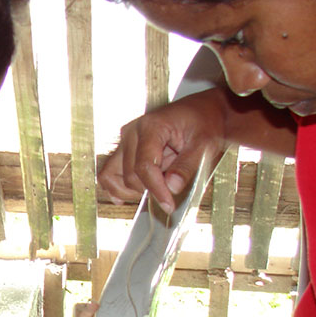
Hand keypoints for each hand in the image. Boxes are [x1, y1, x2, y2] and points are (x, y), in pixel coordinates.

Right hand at [98, 90, 227, 213]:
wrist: (203, 111)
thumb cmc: (205, 123)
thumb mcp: (205, 144)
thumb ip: (187, 166)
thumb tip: (172, 187)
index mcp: (151, 126)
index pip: (145, 166)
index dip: (156, 189)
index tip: (169, 205)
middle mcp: (132, 132)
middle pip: (130, 174)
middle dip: (148, 191)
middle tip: (170, 198)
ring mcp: (126, 141)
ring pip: (112, 175)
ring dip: (130, 191)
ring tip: (154, 193)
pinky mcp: (125, 149)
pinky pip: (110, 172)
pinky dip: (116, 187)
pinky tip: (126, 198)